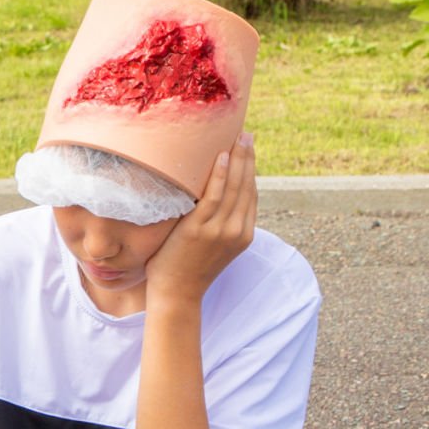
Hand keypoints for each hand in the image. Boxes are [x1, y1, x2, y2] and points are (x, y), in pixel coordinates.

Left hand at [145, 131, 257, 304]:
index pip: (252, 194)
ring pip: (235, 187)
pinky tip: (220, 157)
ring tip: (237, 137)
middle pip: (247, 186)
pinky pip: (214, 196)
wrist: (176, 295)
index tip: (247, 148)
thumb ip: (216, 224)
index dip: (251, 169)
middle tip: (245, 134)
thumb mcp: (211, 246)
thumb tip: (207, 198)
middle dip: (248, 157)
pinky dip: (220, 175)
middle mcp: (237, 231)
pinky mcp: (201, 230)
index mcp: (244, 235)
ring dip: (238, 159)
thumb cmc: (187, 269)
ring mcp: (220, 230)